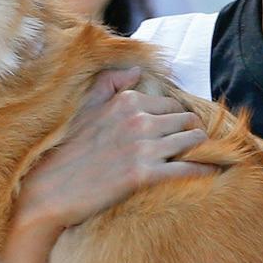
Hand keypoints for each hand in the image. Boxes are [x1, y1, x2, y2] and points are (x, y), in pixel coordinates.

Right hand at [15, 68, 212, 234]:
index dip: (178, 118)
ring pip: (192, 141)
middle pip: (186, 121)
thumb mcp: (84, 107)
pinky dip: (204, 170)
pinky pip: (187, 169)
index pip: (170, 104)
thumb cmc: (64, 151)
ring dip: (202, 149)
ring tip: (207, 156)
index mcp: (126, 101)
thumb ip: (110, 84)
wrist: (49, 190)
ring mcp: (142, 147)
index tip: (181, 129)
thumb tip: (136, 72)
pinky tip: (213, 172)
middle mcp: (137, 119)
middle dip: (193, 132)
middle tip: (196, 144)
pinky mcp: (144, 175)